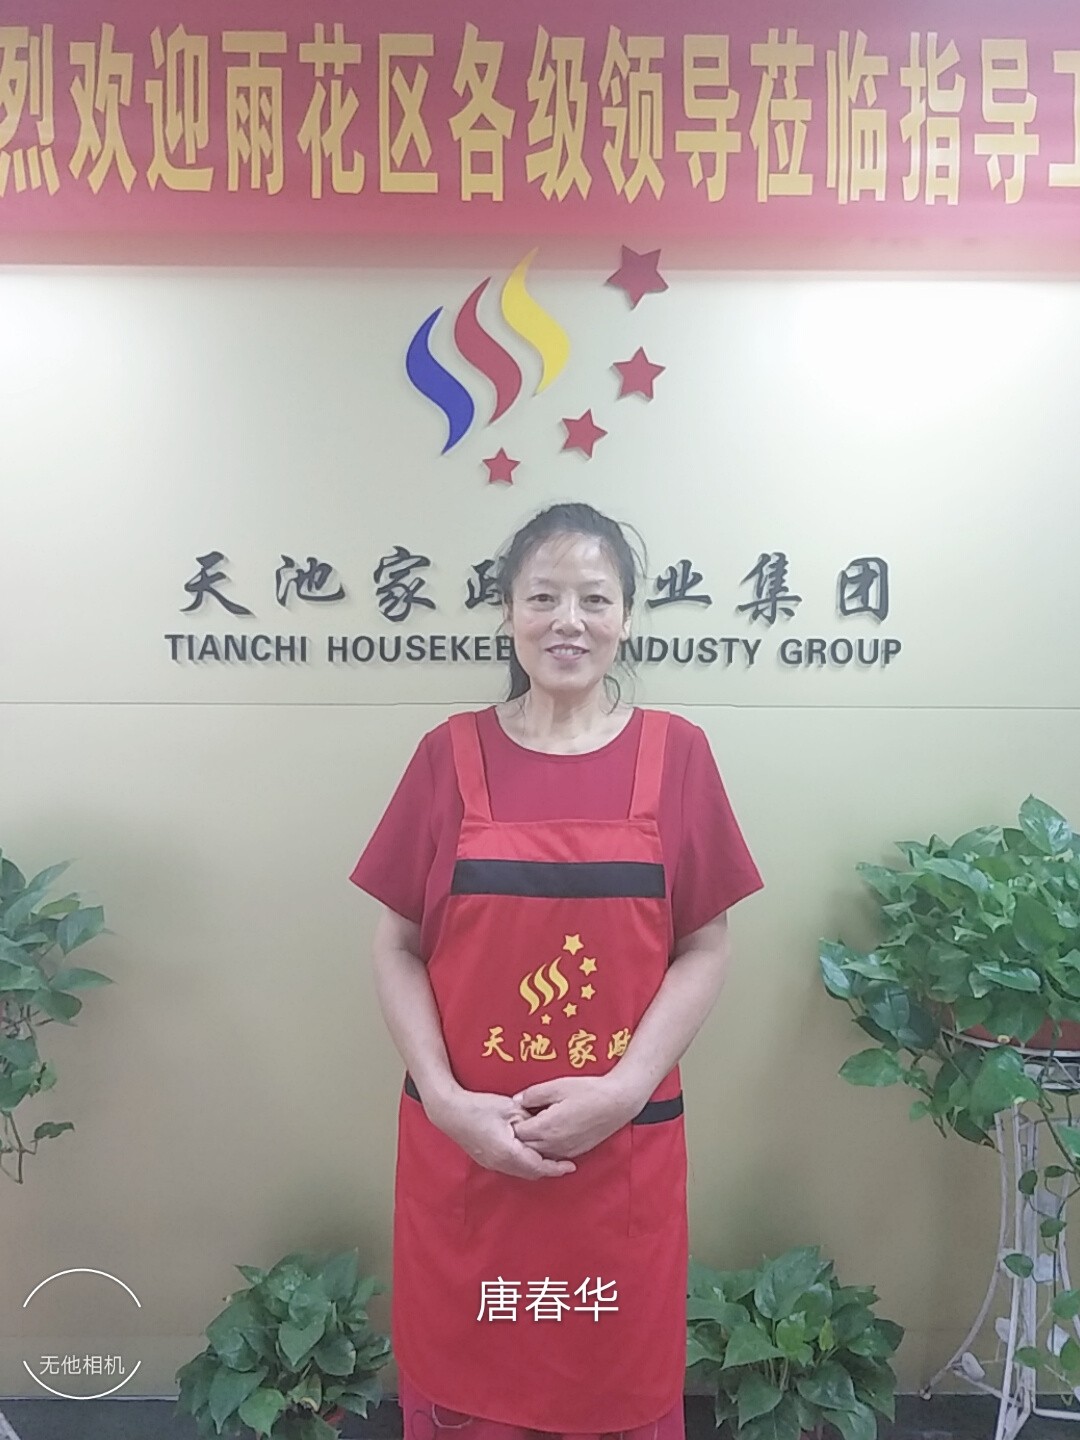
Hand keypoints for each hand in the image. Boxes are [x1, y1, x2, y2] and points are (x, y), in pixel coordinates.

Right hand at [426, 1087, 576, 1180]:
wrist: (449, 1111)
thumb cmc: (479, 1107)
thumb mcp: (511, 1108)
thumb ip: (531, 1120)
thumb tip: (544, 1127)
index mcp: (509, 1152)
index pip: (539, 1166)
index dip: (556, 1167)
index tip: (571, 1166)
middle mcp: (500, 1164)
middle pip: (531, 1173)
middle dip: (549, 1169)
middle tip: (565, 1163)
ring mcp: (492, 1163)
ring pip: (521, 1172)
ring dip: (536, 1167)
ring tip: (551, 1158)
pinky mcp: (486, 1159)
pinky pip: (511, 1167)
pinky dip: (524, 1163)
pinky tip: (530, 1153)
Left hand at [509, 1074, 641, 1159]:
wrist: (618, 1102)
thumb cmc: (589, 1091)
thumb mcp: (557, 1086)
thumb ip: (533, 1094)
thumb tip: (516, 1101)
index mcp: (546, 1127)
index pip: (518, 1133)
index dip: (512, 1123)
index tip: (513, 1113)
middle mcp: (554, 1144)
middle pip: (526, 1147)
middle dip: (520, 1136)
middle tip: (519, 1120)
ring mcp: (566, 1150)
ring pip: (539, 1154)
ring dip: (532, 1144)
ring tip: (534, 1126)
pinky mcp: (576, 1152)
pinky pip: (554, 1155)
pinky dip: (546, 1148)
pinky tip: (549, 1134)